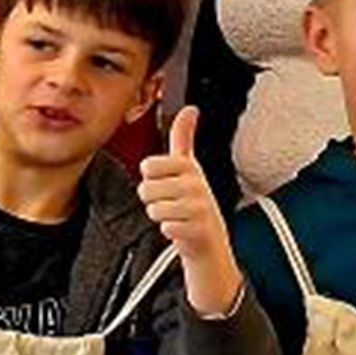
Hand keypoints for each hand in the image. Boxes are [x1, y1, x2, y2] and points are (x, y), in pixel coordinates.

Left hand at [137, 106, 241, 315]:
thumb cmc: (195, 205)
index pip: (149, 165)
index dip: (150, 178)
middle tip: (171, 205)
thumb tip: (190, 109)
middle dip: (153, 200)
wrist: (210, 245)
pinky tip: (182, 231)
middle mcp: (196, 184)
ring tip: (177, 217)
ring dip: (160, 217)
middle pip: (145, 188)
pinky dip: (169, 232)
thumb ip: (184, 138)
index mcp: (190, 167)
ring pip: (153, 208)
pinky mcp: (198, 229)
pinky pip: (165, 226)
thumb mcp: (189, 169)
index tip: (166, 182)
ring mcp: (199, 206)